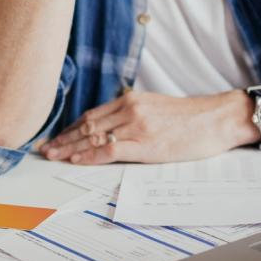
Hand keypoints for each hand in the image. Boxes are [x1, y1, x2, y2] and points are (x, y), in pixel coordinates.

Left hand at [40, 90, 256, 164]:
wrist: (216, 118)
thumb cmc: (191, 118)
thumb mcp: (157, 108)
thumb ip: (134, 114)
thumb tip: (114, 127)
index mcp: (131, 100)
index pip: (92, 115)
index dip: (70, 127)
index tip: (55, 136)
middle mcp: (130, 109)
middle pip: (87, 125)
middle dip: (63, 138)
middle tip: (44, 148)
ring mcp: (137, 126)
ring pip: (93, 136)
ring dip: (69, 147)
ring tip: (52, 155)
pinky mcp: (145, 143)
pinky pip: (109, 150)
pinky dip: (89, 155)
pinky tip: (76, 160)